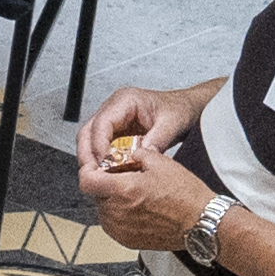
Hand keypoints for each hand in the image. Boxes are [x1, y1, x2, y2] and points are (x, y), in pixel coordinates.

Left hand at [70, 123, 213, 255]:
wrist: (201, 222)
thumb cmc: (186, 197)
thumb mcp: (162, 163)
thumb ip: (137, 155)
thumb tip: (128, 153)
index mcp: (122, 191)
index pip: (86, 180)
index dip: (88, 170)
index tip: (94, 167)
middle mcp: (116, 213)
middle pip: (97, 195)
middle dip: (107, 185)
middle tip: (126, 179)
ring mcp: (120, 229)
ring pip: (105, 210)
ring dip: (114, 201)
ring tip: (138, 195)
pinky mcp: (126, 240)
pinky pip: (114, 224)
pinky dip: (121, 215)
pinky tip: (141, 209)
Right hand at [77, 80, 209, 167]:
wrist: (187, 109)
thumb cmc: (180, 109)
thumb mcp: (172, 124)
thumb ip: (156, 140)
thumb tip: (139, 157)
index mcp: (125, 100)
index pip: (101, 122)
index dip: (98, 144)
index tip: (103, 162)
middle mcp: (113, 108)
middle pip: (88, 132)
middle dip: (87, 154)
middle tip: (91, 174)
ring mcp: (112, 120)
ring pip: (89, 141)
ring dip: (91, 159)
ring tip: (98, 176)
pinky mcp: (114, 132)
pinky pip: (100, 147)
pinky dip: (101, 161)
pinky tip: (108, 172)